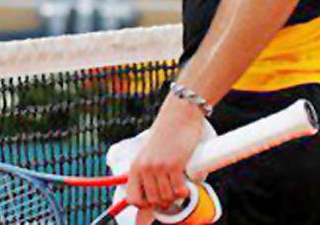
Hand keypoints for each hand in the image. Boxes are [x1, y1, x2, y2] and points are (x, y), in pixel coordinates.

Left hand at [126, 95, 204, 221]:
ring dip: (175, 196)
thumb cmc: (167, 134)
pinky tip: (186, 185)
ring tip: (179, 185)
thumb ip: (148, 174)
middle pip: (153, 201)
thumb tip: (152, 201)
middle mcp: (145, 167)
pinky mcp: (174, 164)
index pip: (133, 199)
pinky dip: (184, 192)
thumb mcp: (150, 154)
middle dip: (164, 202)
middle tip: (172, 192)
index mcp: (136, 166)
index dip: (144, 205)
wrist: (179, 114)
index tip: (155, 202)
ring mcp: (158, 166)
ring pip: (166, 197)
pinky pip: (179, 190)